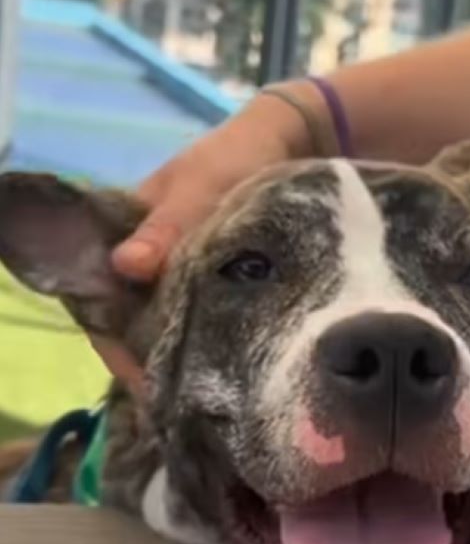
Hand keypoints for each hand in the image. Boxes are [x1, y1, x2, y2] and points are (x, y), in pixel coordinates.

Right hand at [90, 84, 320, 389]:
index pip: (101, 296)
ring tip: (208, 396)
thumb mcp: (203, 184)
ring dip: (184, 355)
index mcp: (127, 229)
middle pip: (134, 320)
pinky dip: (213, 339)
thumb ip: (168, 224)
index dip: (116, 342)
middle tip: (183, 403)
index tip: (145, 381)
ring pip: (170, 321)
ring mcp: (186, 267)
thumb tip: (127, 267)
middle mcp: (151, 257)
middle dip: (152, 360)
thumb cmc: (239, 155)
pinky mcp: (220, 275)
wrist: (293, 140)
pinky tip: (231, 368)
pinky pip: (207, 313)